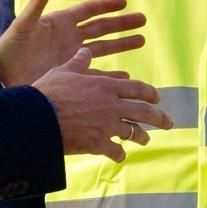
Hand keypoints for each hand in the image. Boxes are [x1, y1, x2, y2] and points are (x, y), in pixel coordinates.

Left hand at [0, 0, 146, 88]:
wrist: (2, 72)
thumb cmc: (10, 46)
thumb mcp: (23, 25)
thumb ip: (36, 5)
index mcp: (61, 22)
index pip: (89, 11)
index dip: (106, 6)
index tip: (124, 2)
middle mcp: (70, 37)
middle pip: (102, 28)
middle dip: (122, 24)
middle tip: (142, 20)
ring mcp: (72, 55)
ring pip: (103, 47)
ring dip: (122, 44)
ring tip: (142, 40)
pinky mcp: (71, 72)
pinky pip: (95, 72)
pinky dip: (111, 73)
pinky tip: (126, 75)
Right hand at [34, 48, 172, 161]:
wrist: (37, 120)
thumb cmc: (48, 92)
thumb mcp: (63, 71)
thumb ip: (78, 63)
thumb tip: (84, 51)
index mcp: (106, 86)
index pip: (137, 89)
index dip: (149, 93)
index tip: (157, 97)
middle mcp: (111, 106)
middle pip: (144, 112)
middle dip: (159, 118)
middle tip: (169, 123)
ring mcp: (106, 126)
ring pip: (133, 132)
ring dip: (142, 136)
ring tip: (146, 140)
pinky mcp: (98, 144)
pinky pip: (115, 150)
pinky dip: (119, 154)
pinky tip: (120, 156)